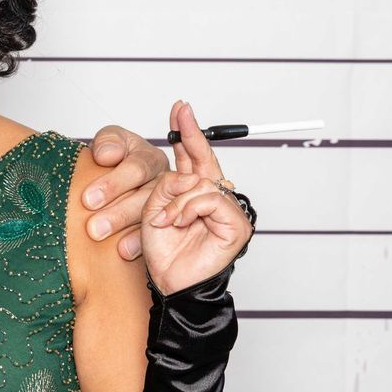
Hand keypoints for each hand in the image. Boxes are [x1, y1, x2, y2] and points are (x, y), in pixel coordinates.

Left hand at [82, 123, 174, 259]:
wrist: (111, 175)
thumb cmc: (111, 158)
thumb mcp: (108, 142)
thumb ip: (108, 142)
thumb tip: (107, 155)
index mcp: (149, 157)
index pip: (136, 169)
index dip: (113, 184)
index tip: (88, 199)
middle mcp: (162, 180)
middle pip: (145, 197)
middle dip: (118, 213)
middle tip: (93, 228)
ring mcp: (165, 203)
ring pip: (150, 218)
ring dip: (126, 230)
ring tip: (103, 239)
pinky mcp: (163, 223)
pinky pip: (155, 235)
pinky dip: (138, 243)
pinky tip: (124, 251)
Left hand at [140, 100, 253, 293]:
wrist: (169, 282)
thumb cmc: (163, 251)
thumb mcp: (154, 208)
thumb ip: (167, 183)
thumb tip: (183, 170)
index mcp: (192, 194)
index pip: (192, 158)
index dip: (186, 134)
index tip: (179, 109)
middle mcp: (213, 199)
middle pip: (205, 159)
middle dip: (190, 134)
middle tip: (180, 110)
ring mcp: (228, 210)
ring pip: (201, 183)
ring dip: (176, 201)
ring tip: (165, 221)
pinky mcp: (237, 224)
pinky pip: (210, 199)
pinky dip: (189, 210)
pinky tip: (180, 223)